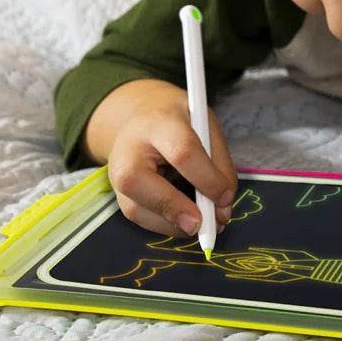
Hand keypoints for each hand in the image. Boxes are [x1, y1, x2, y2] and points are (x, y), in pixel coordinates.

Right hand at [82, 78, 237, 236]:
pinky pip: (140, 218)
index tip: (226, 198)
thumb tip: (222, 209)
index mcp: (159, 122)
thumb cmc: (181, 121)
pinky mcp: (118, 194)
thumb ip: (219, 166)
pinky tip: (185, 218)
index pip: (182, 152)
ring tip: (202, 223)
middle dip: (175, 209)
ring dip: (173, 225)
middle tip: (204, 225)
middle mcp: (128, 147)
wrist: (143, 115)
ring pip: (136, 209)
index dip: (207, 180)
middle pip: (138, 181)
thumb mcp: (207, 128)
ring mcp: (115, 172)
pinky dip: (166, 225)